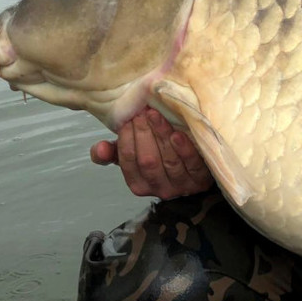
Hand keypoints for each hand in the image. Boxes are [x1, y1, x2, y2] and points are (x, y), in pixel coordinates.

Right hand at [89, 107, 213, 198]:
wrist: (197, 159)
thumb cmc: (161, 153)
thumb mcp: (136, 152)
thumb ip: (115, 151)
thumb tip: (99, 149)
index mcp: (139, 184)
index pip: (128, 162)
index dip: (126, 140)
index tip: (128, 118)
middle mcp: (160, 190)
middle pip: (149, 162)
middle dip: (144, 134)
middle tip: (143, 111)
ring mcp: (182, 186)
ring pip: (170, 162)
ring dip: (161, 136)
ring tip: (156, 114)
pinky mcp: (202, 179)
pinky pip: (193, 165)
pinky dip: (183, 149)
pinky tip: (177, 133)